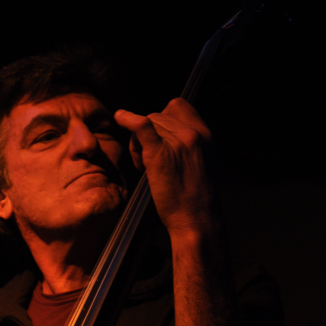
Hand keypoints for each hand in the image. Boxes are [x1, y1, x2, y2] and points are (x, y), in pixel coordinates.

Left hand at [114, 98, 215, 233]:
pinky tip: (120, 117)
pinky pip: (142, 126)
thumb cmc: (195, 198)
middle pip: (159, 115)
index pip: (178, 106)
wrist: (196, 219)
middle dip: (150, 133)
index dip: (163, 118)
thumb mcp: (200, 161)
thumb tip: (167, 134)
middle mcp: (193, 133)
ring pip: (148, 123)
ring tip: (144, 165)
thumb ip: (188, 144)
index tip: (158, 136)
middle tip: (148, 158)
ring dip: (140, 141)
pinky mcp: (159, 153)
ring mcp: (177, 141)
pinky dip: (128, 120)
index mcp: (205, 134)